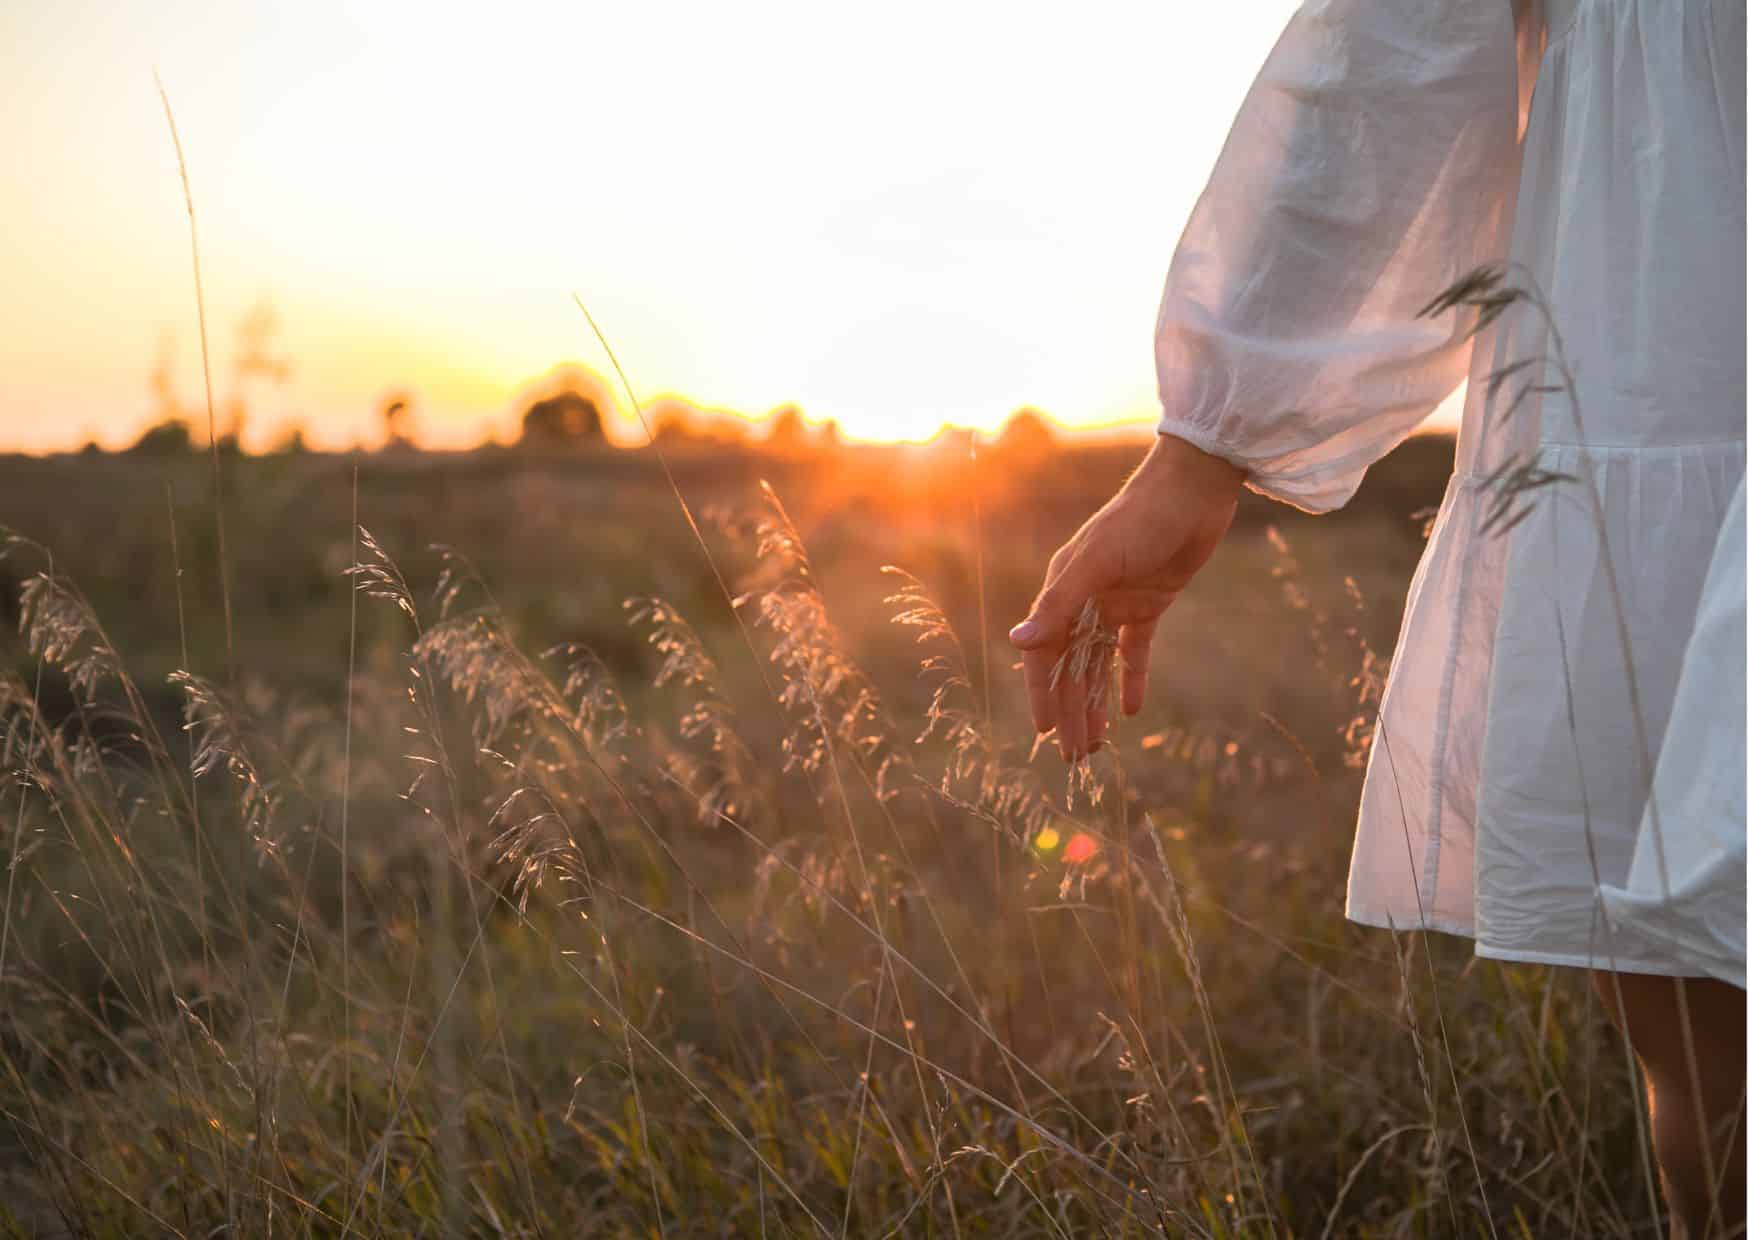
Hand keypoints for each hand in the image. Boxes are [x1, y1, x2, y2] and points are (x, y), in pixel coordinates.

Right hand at [1009, 434, 1244, 758]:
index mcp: (1064, 589)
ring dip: (1096, 703)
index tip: (1046, 731)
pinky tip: (1132, 710)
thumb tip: (1017, 643)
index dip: (1043, 692)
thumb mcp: (1095, 562)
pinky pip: (1135, 649)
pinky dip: (1132, 678)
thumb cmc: (1139, 519)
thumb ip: (1057, 604)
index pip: (1045, 653)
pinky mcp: (1150, 603)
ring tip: (1097, 745)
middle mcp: (1085, 600)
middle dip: (1071, 711)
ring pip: (1100, 665)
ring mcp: (1117, 602)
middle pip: (1072, 667)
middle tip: (1075, 757)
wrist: (1193, 490)